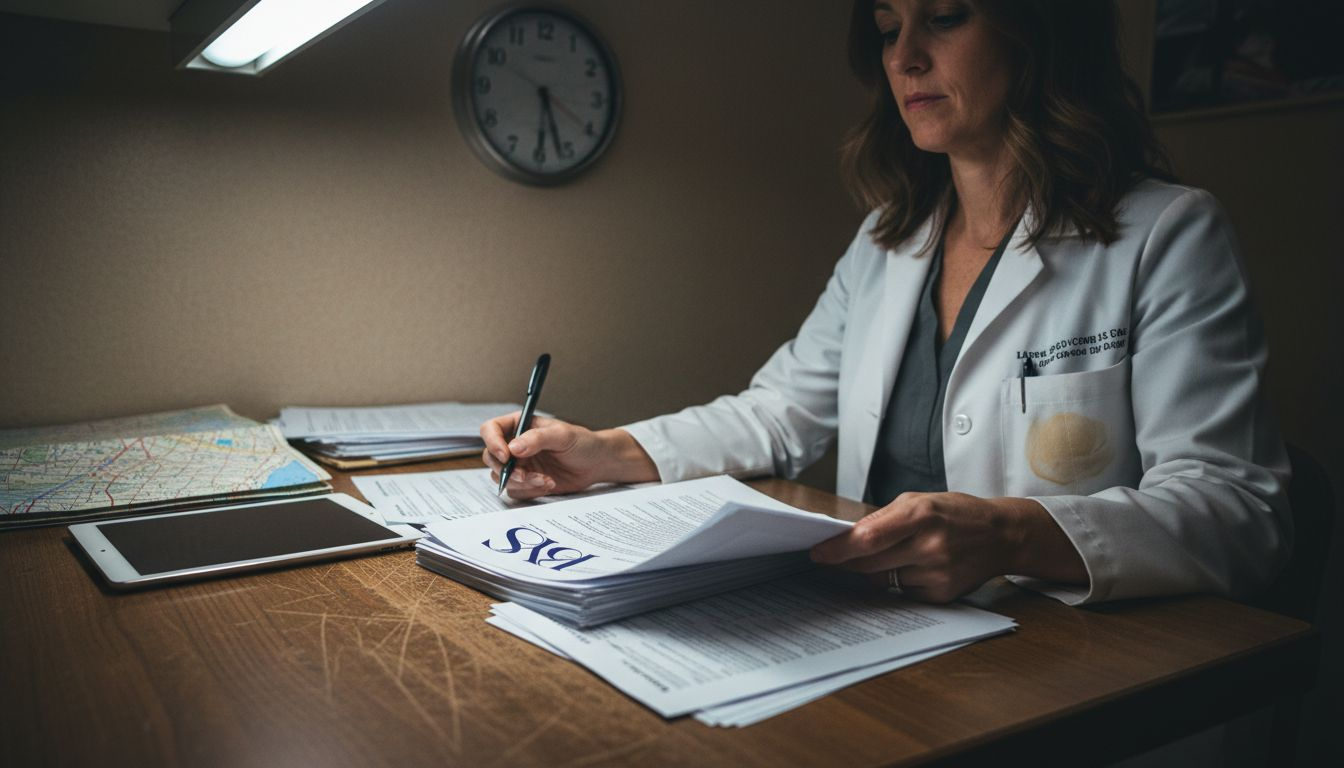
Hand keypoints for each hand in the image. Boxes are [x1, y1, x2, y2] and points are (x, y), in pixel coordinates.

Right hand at [480, 414, 658, 499]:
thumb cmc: (583, 442)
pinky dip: (530, 491)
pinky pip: (516, 491)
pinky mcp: (526, 482)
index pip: (490, 429)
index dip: (492, 442)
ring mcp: (520, 464)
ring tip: (546, 479)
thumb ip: (537, 438)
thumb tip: (513, 448)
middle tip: (525, 474)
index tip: (505, 454)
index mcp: (520, 425)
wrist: (597, 464)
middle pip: (491, 458)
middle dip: (507, 470)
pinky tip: (548, 484)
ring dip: (522, 482)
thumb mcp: (562, 435)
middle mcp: (515, 445)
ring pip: (502, 477)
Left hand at [809, 492, 1085, 601]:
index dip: (837, 549)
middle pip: (870, 563)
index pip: (867, 538)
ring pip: (884, 579)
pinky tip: (916, 567)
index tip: (816, 553)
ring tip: (897, 553)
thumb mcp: (920, 500)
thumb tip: (846, 539)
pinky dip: (900, 581)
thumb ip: (883, 519)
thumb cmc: (956, 513)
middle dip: (848, 561)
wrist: (1002, 535)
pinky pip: (903, 592)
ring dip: (877, 569)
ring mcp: (937, 574)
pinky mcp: (942, 594)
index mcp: (920, 515)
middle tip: (833, 557)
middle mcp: (929, 546)